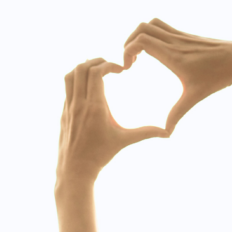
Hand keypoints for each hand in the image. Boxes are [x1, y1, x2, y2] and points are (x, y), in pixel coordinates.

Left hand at [56, 59, 167, 183]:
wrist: (75, 170)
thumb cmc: (100, 156)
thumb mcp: (124, 141)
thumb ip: (145, 133)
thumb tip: (167, 133)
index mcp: (94, 107)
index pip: (96, 72)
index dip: (108, 64)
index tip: (120, 70)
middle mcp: (79, 104)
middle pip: (81, 68)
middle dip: (96, 61)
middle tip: (109, 65)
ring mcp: (68, 108)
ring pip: (69, 76)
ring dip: (82, 68)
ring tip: (97, 71)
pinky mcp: (63, 113)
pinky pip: (67, 88)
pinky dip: (76, 81)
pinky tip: (89, 87)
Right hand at [123, 19, 231, 133]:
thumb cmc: (219, 77)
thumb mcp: (195, 97)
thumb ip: (177, 113)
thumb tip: (166, 133)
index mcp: (173, 55)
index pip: (142, 41)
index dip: (127, 51)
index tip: (127, 68)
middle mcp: (175, 42)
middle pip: (143, 28)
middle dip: (129, 42)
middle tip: (130, 61)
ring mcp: (181, 36)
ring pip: (152, 23)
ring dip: (140, 35)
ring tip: (139, 55)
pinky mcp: (187, 36)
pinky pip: (163, 27)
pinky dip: (152, 35)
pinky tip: (155, 53)